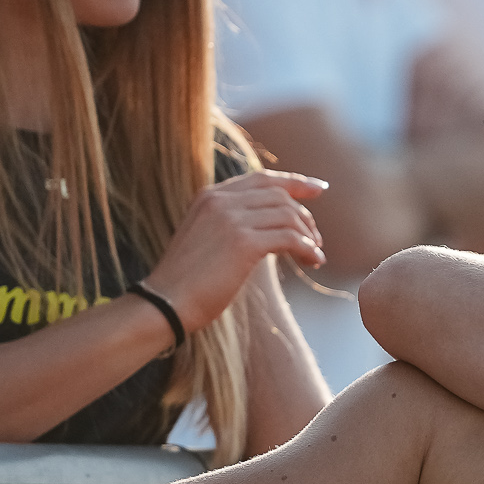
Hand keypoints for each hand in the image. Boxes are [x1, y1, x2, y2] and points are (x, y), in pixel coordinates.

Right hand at [146, 170, 326, 334]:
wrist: (165, 304)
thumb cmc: (184, 284)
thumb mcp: (204, 240)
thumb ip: (228, 226)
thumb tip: (266, 232)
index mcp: (210, 196)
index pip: (261, 179)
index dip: (293, 181)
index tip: (318, 187)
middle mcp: (221, 200)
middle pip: (279, 194)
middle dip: (304, 214)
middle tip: (316, 239)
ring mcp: (231, 219)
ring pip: (288, 214)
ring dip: (308, 235)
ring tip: (314, 255)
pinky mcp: (243, 242)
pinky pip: (290, 237)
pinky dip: (307, 248)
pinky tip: (312, 261)